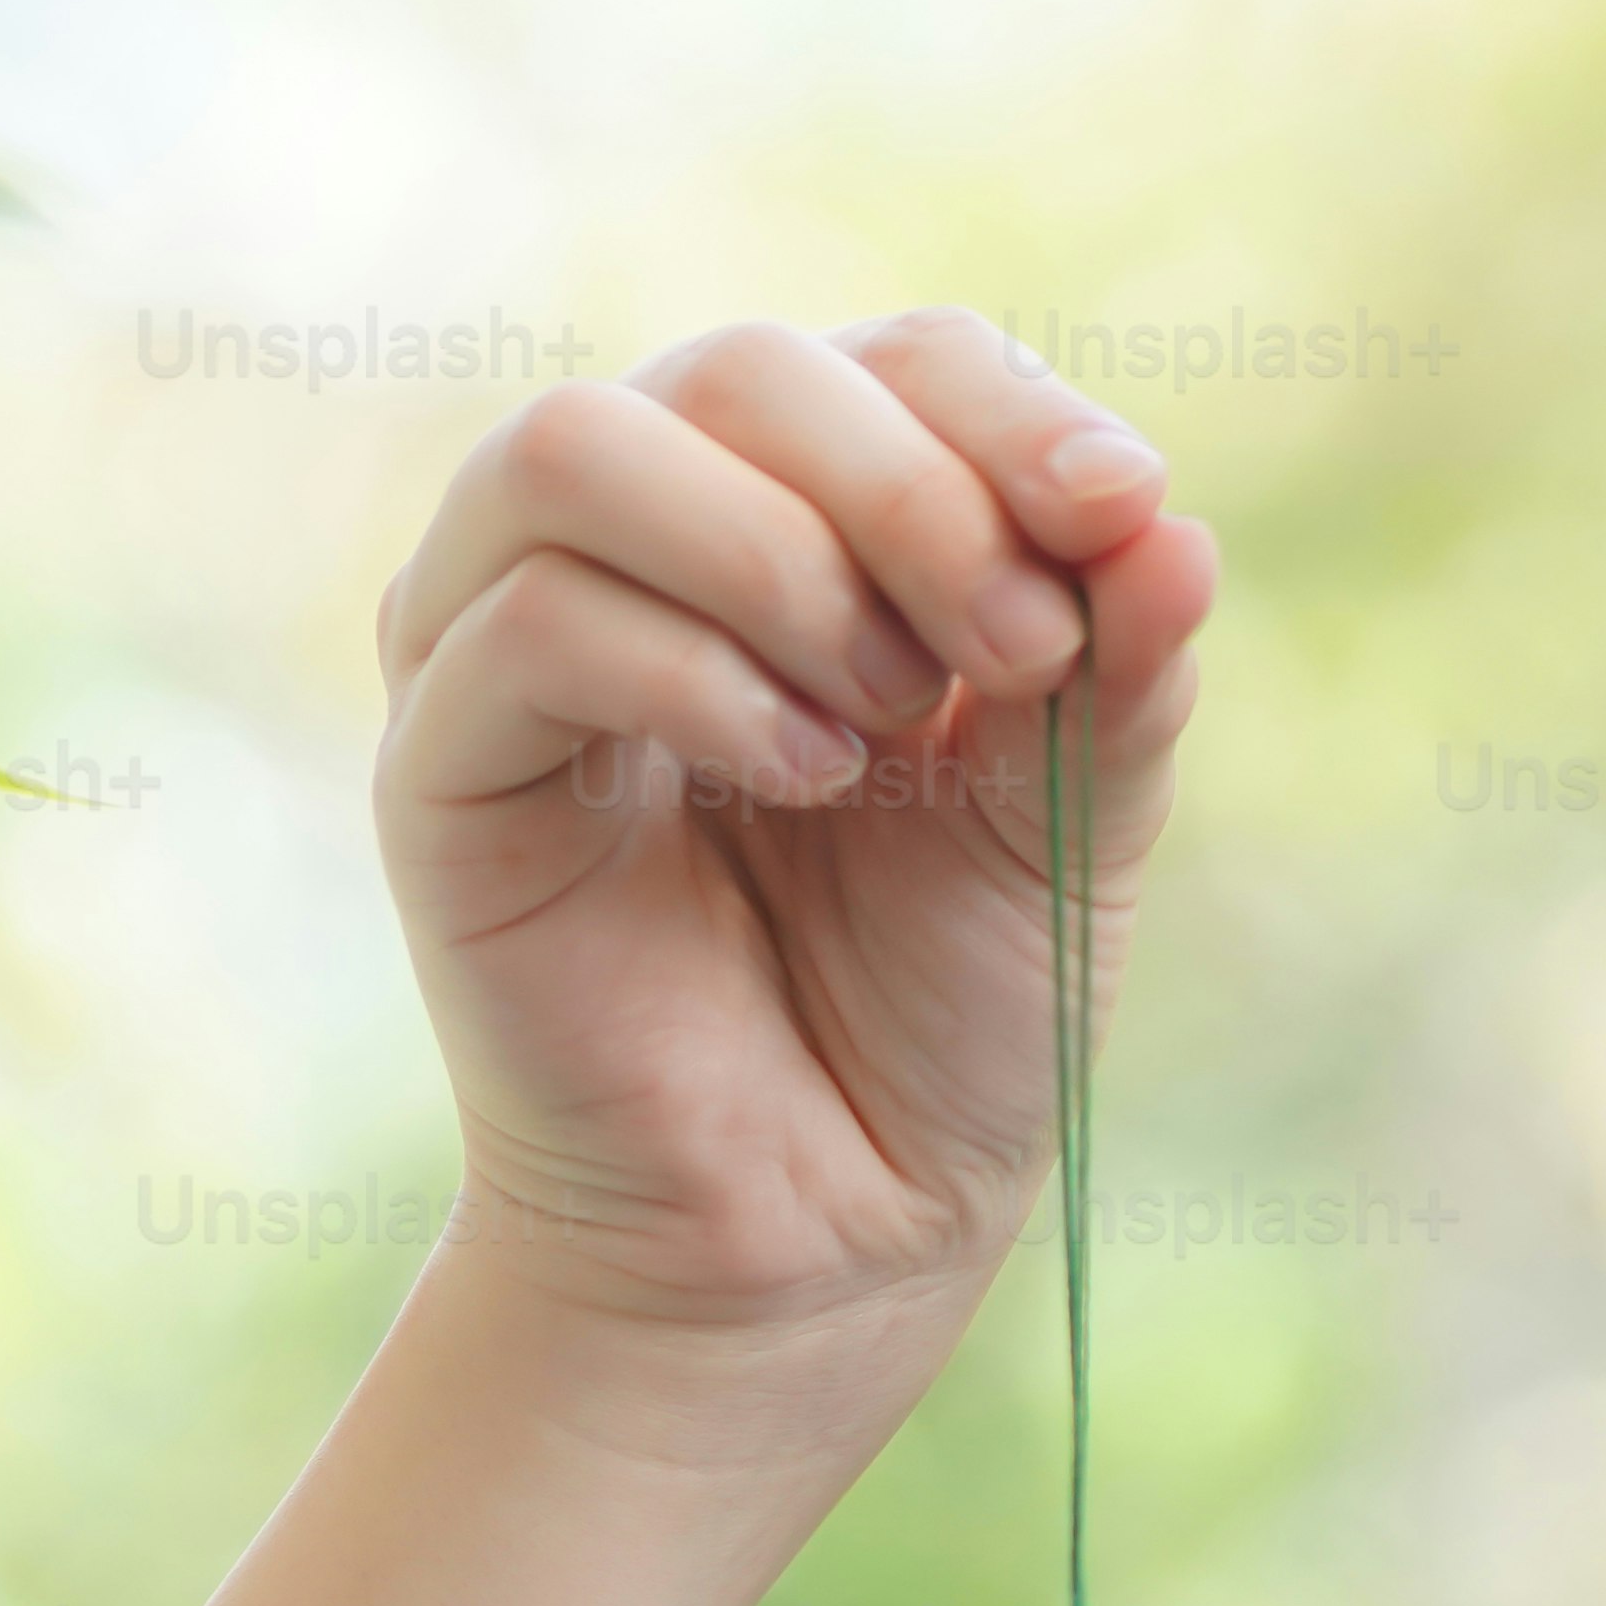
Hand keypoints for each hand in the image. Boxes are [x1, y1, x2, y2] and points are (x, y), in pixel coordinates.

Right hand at [365, 307, 1221, 1446]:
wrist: (823, 1243)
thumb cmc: (938, 1024)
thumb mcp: (1076, 822)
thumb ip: (1119, 666)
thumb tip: (1166, 520)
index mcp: (800, 532)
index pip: (887, 362)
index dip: (1009, 412)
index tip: (1120, 514)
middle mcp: (639, 556)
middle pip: (739, 370)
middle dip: (912, 493)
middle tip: (1002, 665)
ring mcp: (506, 647)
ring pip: (583, 445)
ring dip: (776, 557)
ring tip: (876, 719)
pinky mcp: (439, 768)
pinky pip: (532, 619)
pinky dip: (696, 673)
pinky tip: (802, 779)